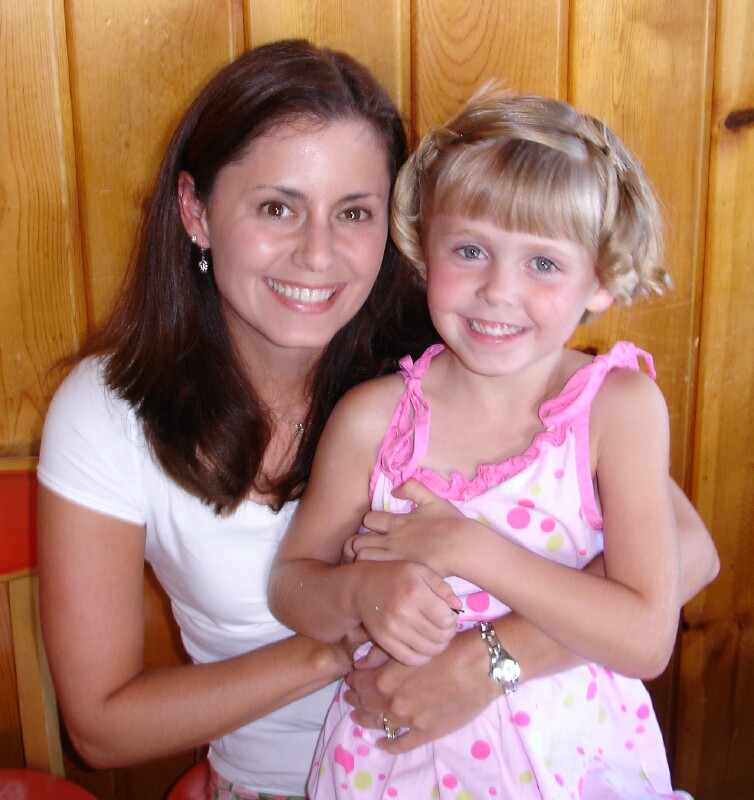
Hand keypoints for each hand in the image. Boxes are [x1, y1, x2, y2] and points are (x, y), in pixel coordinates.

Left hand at [344, 626, 498, 751]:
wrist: (480, 666)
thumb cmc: (447, 647)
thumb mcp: (410, 646)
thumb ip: (382, 654)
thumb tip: (362, 663)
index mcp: (386, 678)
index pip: (359, 682)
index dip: (353, 680)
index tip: (351, 678)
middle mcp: (393, 702)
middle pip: (366, 703)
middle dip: (355, 698)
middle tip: (350, 696)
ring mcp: (409, 721)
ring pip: (379, 723)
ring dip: (366, 719)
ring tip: (358, 716)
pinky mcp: (427, 732)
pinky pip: (401, 744)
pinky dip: (388, 744)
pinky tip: (381, 742)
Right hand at [354, 561, 460, 665]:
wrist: (360, 587)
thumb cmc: (393, 575)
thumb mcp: (418, 570)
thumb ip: (440, 586)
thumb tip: (458, 607)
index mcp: (415, 591)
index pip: (445, 619)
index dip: (453, 621)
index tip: (449, 617)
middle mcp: (403, 611)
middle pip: (439, 636)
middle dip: (448, 635)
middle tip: (445, 629)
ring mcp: (392, 628)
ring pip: (428, 650)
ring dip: (438, 647)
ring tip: (436, 638)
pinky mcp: (384, 640)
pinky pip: (410, 659)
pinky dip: (422, 657)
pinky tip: (424, 647)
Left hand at [357, 479, 474, 576]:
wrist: (462, 546)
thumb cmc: (450, 523)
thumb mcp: (432, 499)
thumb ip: (412, 488)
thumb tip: (394, 491)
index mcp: (397, 522)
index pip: (368, 519)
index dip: (368, 523)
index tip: (375, 529)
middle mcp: (391, 540)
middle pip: (358, 541)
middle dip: (357, 543)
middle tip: (363, 549)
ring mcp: (394, 558)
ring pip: (362, 558)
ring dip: (361, 559)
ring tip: (367, 563)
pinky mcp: (400, 573)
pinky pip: (375, 572)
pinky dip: (371, 572)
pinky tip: (377, 575)